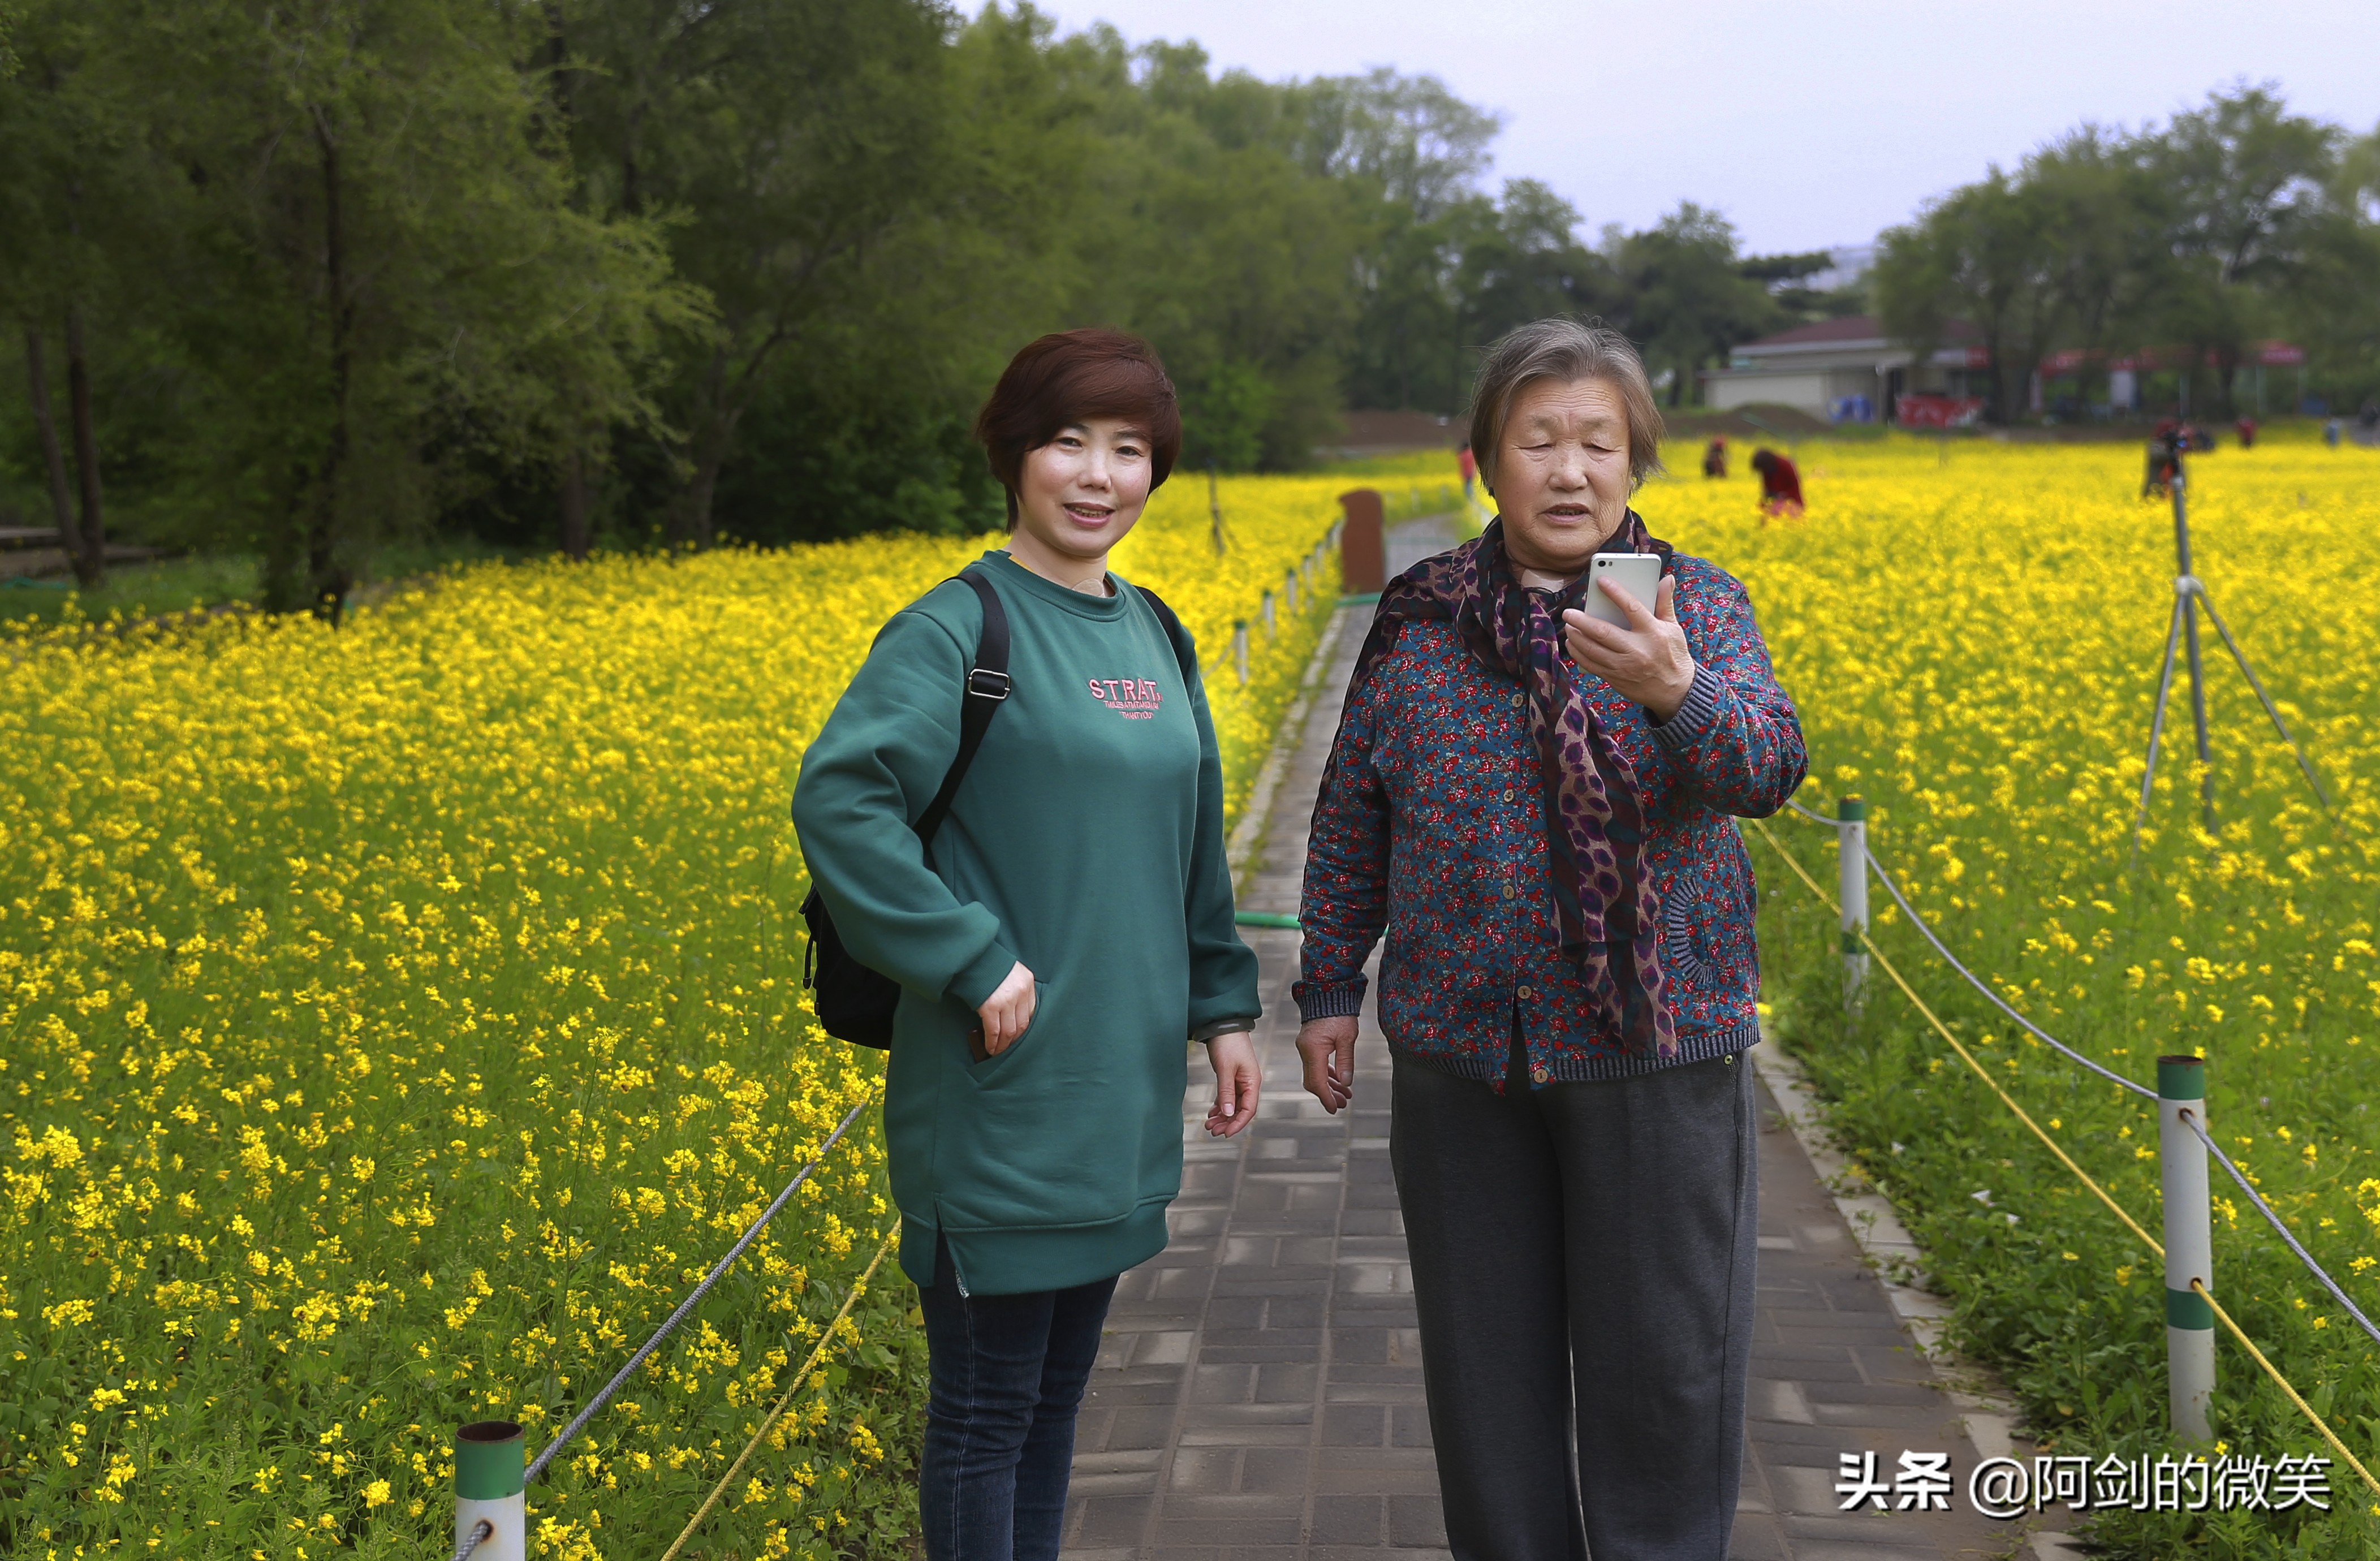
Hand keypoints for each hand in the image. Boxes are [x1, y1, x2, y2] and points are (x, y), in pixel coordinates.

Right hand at [975, 961, 1035, 1055]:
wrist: (970, 955)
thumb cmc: (987, 963)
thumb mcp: (1010, 971)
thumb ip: (1015, 987)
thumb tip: (1011, 1012)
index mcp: (1027, 981)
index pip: (1031, 1011)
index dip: (1023, 1027)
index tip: (1017, 1035)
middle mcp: (1020, 992)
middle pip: (1022, 1024)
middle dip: (1014, 1039)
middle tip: (1007, 1047)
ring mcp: (1006, 1000)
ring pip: (1009, 1031)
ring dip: (1003, 1045)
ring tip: (997, 1051)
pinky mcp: (990, 1006)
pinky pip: (994, 1031)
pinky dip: (992, 1043)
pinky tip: (990, 1048)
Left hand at [1203, 1030, 1261, 1136]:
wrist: (1223, 1024)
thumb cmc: (1227, 1043)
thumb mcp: (1225, 1068)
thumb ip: (1226, 1091)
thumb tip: (1227, 1113)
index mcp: (1252, 1082)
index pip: (1249, 1110)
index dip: (1237, 1123)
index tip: (1225, 1133)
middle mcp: (1248, 1083)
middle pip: (1240, 1110)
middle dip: (1227, 1122)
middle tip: (1212, 1131)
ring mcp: (1240, 1080)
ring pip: (1233, 1105)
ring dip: (1222, 1116)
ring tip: (1209, 1124)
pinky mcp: (1231, 1077)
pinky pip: (1227, 1097)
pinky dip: (1220, 1106)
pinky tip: (1211, 1113)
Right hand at [1296, 1016, 1358, 1113]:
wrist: (1328, 993)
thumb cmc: (1339, 1012)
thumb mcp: (1347, 1037)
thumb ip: (1345, 1061)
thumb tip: (1345, 1083)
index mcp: (1313, 1050)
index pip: (1317, 1082)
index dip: (1326, 1098)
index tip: (1334, 1108)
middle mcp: (1305, 1050)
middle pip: (1313, 1081)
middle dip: (1327, 1094)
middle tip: (1342, 1103)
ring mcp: (1305, 1047)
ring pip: (1314, 1074)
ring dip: (1328, 1085)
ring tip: (1344, 1094)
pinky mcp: (1309, 1044)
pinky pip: (1315, 1064)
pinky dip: (1326, 1074)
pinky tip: (1337, 1079)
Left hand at [1562, 574, 1695, 720]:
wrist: (1675, 691)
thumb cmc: (1674, 655)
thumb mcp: (1673, 628)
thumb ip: (1665, 603)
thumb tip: (1666, 578)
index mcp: (1653, 632)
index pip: (1631, 608)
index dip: (1615, 592)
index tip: (1601, 580)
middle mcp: (1637, 649)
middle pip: (1603, 632)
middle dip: (1582, 621)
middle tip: (1569, 612)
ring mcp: (1624, 666)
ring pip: (1592, 650)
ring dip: (1576, 637)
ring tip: (1569, 625)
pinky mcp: (1615, 678)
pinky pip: (1591, 665)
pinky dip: (1578, 654)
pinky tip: (1572, 644)